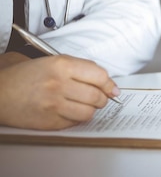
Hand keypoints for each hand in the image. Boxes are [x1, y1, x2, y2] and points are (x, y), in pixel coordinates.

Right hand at [0, 55, 119, 129]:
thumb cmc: (25, 75)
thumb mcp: (53, 61)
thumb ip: (81, 68)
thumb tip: (106, 81)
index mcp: (62, 65)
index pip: (100, 76)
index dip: (110, 84)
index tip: (113, 89)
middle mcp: (59, 84)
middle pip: (97, 96)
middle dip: (103, 98)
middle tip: (100, 97)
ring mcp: (53, 105)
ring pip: (89, 112)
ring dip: (91, 110)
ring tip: (84, 105)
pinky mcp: (49, 121)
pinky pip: (74, 122)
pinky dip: (76, 118)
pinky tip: (69, 111)